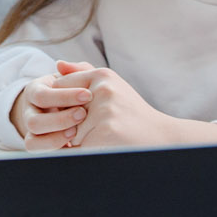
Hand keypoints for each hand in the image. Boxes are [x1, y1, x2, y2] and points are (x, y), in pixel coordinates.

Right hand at [8, 68, 90, 148]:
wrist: (67, 107)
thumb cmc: (72, 90)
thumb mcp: (73, 78)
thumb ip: (74, 70)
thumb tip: (61, 64)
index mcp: (35, 92)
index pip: (43, 96)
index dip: (64, 96)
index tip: (87, 94)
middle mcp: (29, 113)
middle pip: (34, 122)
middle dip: (60, 120)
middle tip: (83, 114)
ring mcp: (32, 132)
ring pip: (33, 141)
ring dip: (56, 137)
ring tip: (77, 131)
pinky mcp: (37, 146)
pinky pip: (38, 152)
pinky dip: (55, 148)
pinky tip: (73, 144)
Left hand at [15, 62, 216, 149]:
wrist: (160, 137)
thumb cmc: (131, 113)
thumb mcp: (111, 87)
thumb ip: (83, 74)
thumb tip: (57, 65)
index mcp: (103, 75)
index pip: (59, 87)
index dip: (60, 105)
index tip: (73, 114)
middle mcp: (103, 89)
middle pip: (61, 110)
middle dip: (68, 124)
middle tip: (89, 128)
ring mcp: (105, 111)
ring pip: (68, 130)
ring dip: (77, 140)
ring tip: (101, 137)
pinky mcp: (106, 132)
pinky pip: (77, 145)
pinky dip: (84, 151)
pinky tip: (102, 147)